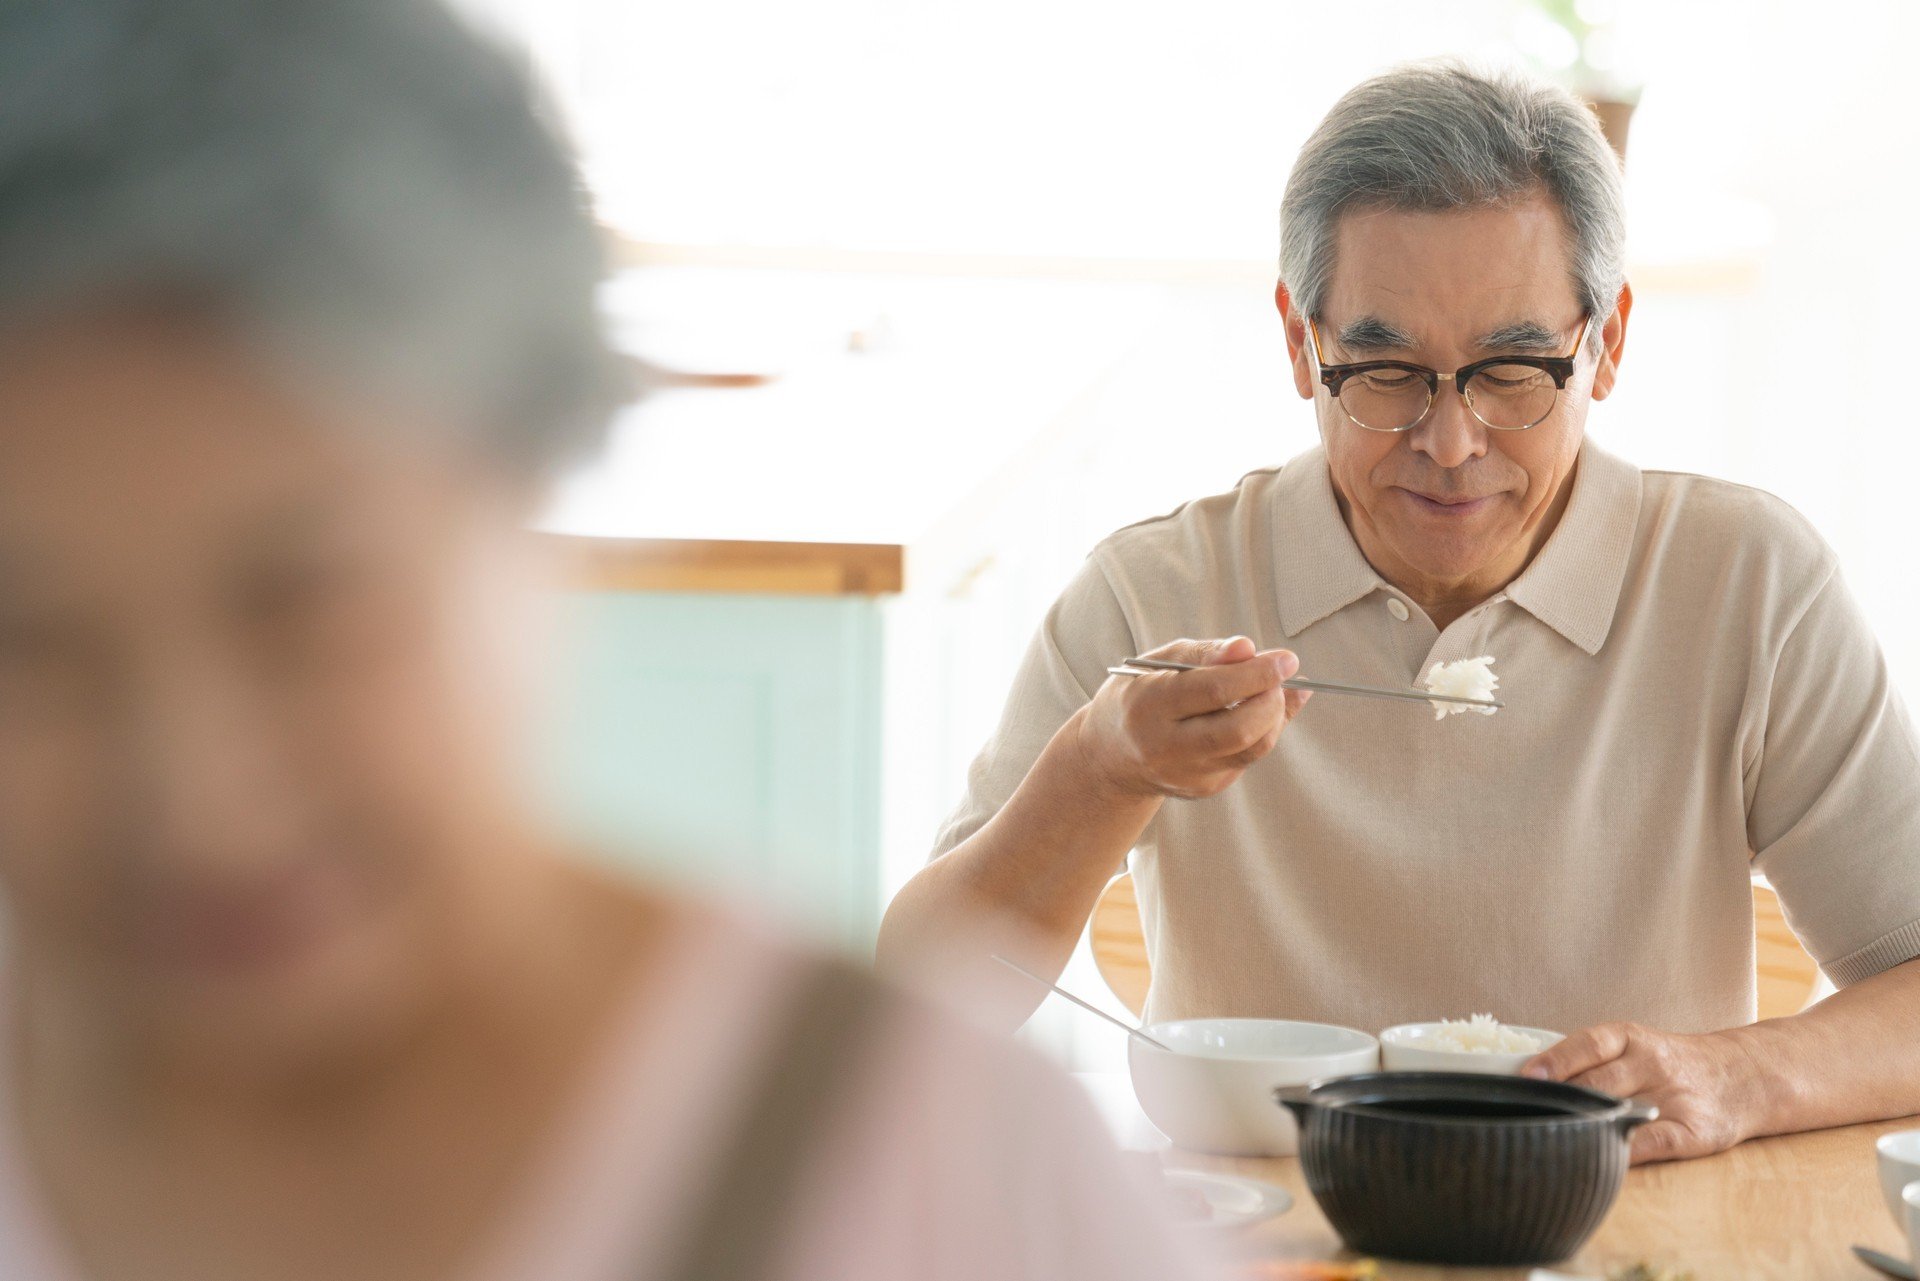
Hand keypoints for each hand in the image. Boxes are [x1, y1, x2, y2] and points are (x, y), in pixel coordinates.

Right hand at [1071, 636, 1308, 800]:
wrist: (1110, 755)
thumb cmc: (1140, 696)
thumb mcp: (1161, 662)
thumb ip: (1207, 653)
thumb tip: (1249, 648)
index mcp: (1150, 706)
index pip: (1214, 690)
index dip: (1257, 673)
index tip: (1286, 659)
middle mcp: (1166, 747)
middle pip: (1238, 730)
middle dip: (1272, 700)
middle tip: (1279, 679)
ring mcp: (1187, 774)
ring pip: (1251, 749)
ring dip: (1274, 718)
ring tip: (1270, 694)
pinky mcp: (1204, 788)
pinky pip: (1247, 759)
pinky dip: (1262, 732)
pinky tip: (1257, 714)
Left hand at [1521, 1021, 1770, 1163]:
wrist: (1741, 1077)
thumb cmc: (1666, 1066)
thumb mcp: (1630, 1048)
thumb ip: (1587, 1062)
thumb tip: (1525, 1080)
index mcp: (1629, 1038)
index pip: (1587, 1044)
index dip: (1555, 1060)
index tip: (1526, 1077)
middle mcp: (1650, 1062)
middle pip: (1599, 1081)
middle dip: (1563, 1100)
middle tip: (1527, 1114)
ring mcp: (1673, 1095)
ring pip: (1623, 1109)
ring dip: (1588, 1124)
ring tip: (1554, 1137)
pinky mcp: (1693, 1130)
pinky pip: (1655, 1140)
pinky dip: (1627, 1151)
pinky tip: (1603, 1158)